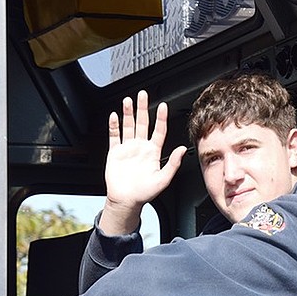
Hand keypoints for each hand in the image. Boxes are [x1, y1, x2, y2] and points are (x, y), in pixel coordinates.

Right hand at [99, 90, 186, 235]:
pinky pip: (114, 136)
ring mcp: (128, 148)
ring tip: (128, 100)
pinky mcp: (115, 152)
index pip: (159, 130)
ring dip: (128, 113)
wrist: (127, 201)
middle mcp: (141, 147)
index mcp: (153, 152)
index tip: (163, 106)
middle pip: (142, 123)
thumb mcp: (164, 179)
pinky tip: (114, 115)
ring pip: (128, 126)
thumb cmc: (145, 193)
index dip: (161, 118)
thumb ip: (173, 163)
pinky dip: (114, 125)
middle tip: (143, 94)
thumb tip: (183, 149)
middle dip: (143, 108)